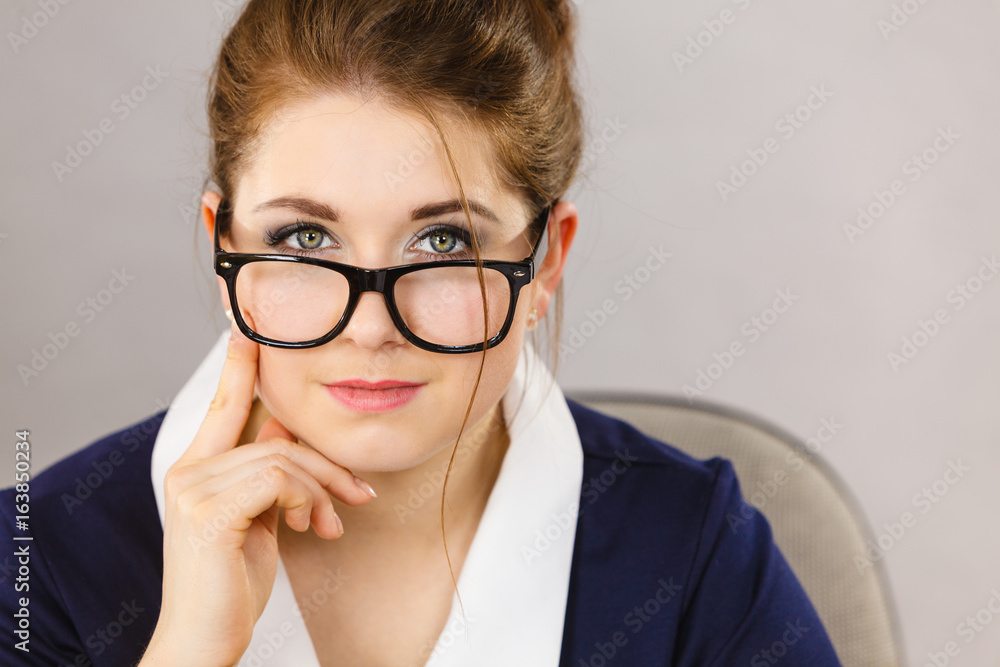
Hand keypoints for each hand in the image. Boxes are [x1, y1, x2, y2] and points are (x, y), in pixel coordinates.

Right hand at [140, 321, 375, 665]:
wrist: (204, 641)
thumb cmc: (231, 584)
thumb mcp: (258, 521)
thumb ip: (268, 477)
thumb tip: (290, 435)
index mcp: (196, 469)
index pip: (224, 407)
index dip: (239, 369)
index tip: (248, 333)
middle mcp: (188, 472)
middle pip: (279, 438)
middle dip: (328, 466)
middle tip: (359, 494)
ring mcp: (194, 489)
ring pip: (286, 459)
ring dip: (323, 492)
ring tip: (329, 525)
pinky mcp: (208, 512)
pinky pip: (280, 480)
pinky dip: (308, 501)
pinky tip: (311, 529)